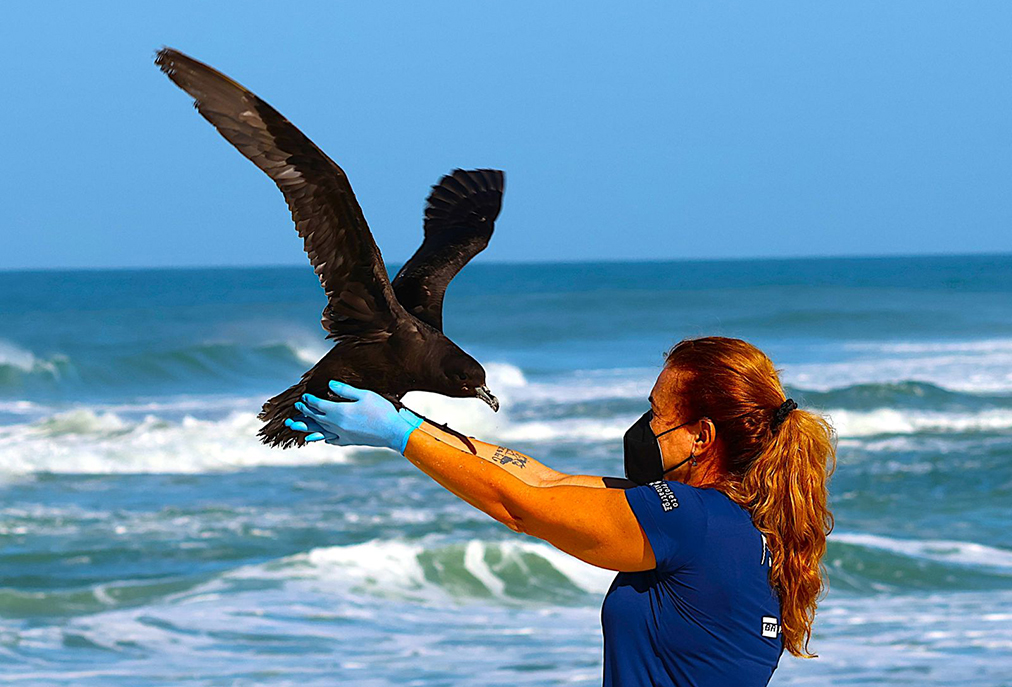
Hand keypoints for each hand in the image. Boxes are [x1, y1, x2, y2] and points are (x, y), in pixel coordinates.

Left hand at [285, 381, 423, 452]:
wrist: (393, 432)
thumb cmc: (381, 411)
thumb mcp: (365, 395)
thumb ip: (345, 390)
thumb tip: (330, 385)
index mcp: (340, 412)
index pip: (319, 405)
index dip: (310, 400)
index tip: (303, 397)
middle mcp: (337, 425)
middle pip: (316, 418)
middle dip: (305, 412)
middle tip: (297, 408)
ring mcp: (343, 435)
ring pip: (320, 430)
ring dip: (307, 427)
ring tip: (296, 426)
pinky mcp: (350, 441)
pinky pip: (333, 440)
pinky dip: (325, 438)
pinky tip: (324, 438)